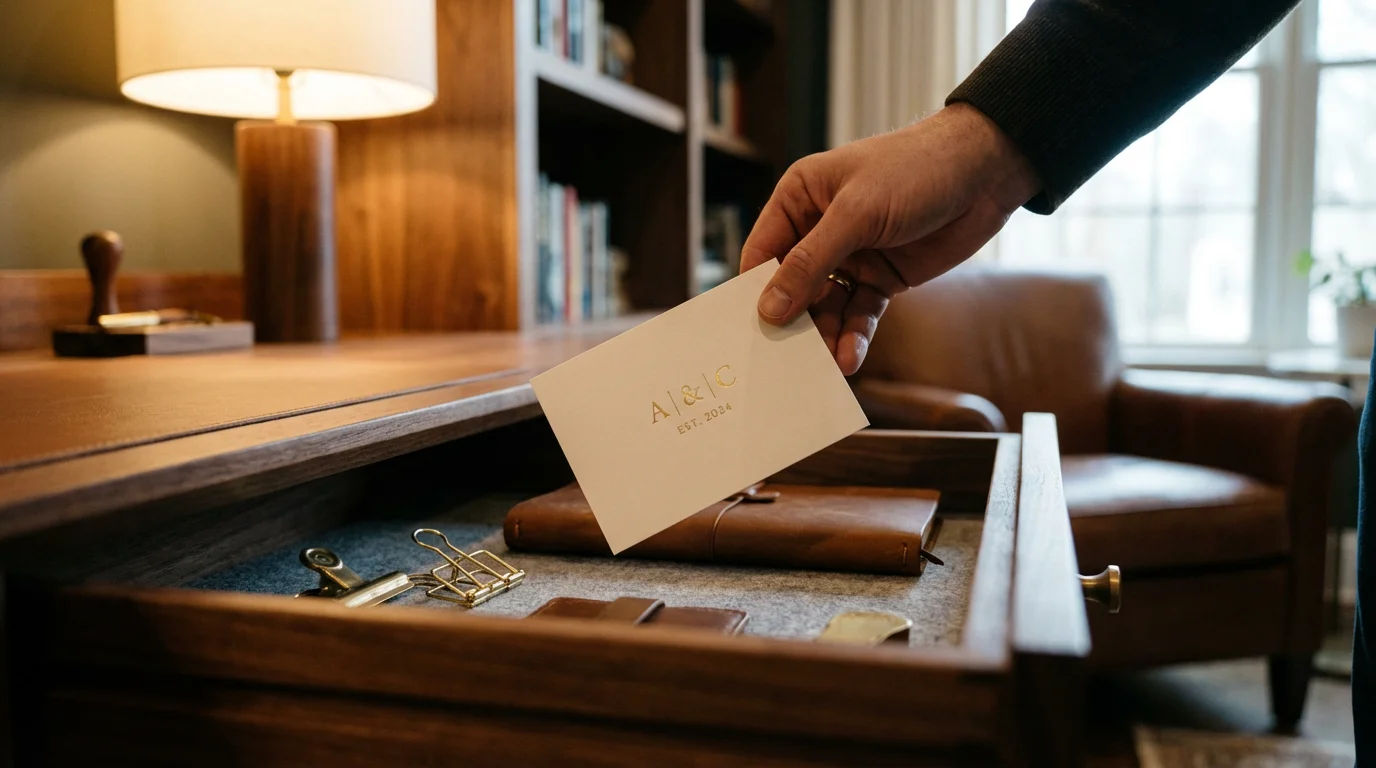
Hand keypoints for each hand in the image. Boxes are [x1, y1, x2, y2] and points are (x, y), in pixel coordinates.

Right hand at [740, 103, 1038, 374]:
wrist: (987, 172)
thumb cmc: (915, 169)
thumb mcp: (856, 213)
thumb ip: (810, 262)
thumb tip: (769, 308)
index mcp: (800, 198)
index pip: (762, 252)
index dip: (754, 291)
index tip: (749, 331)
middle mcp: (820, 229)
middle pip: (791, 287)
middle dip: (791, 321)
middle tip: (786, 360)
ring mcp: (851, 256)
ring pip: (826, 307)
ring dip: (825, 336)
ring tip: (826, 365)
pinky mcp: (882, 278)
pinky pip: (859, 313)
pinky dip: (854, 336)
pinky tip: (851, 356)